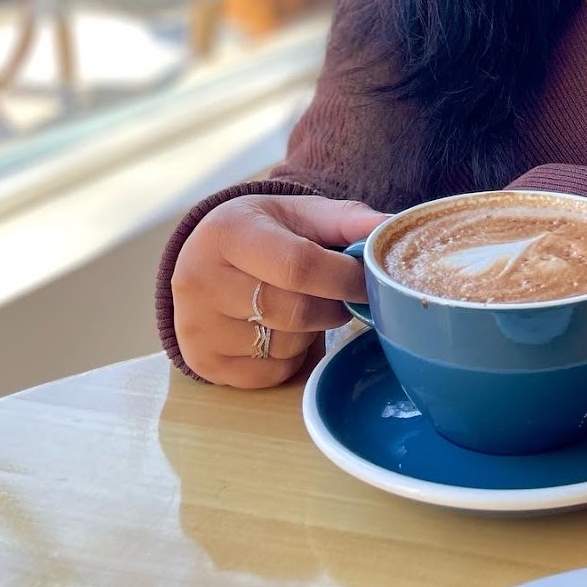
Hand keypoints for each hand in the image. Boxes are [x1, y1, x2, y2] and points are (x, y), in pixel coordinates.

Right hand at [171, 193, 388, 387]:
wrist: (205, 257)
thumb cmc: (264, 232)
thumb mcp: (299, 213)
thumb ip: (346, 219)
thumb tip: (390, 226)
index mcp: (227, 232)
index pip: (298, 265)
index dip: (344, 277)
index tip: (369, 279)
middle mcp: (200, 280)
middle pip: (295, 311)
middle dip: (332, 306)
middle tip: (339, 294)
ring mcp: (197, 326)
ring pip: (286, 346)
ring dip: (312, 332)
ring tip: (302, 305)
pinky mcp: (203, 362)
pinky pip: (272, 374)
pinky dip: (291, 357)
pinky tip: (280, 329)